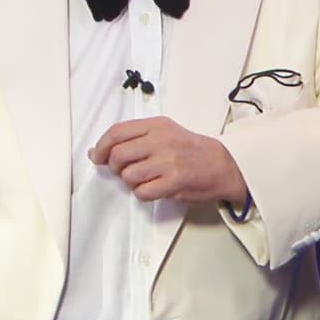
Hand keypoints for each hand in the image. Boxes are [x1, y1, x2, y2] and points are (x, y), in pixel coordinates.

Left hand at [89, 116, 247, 203]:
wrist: (222, 164)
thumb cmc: (190, 149)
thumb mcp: (165, 132)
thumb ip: (134, 138)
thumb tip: (97, 151)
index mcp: (157, 125)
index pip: (117, 132)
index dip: (101, 147)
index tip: (97, 157)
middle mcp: (161, 140)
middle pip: (118, 156)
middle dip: (115, 168)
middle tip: (124, 171)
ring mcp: (168, 161)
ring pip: (128, 176)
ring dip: (131, 182)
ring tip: (145, 179)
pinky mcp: (174, 181)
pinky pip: (142, 192)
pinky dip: (143, 194)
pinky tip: (154, 188)